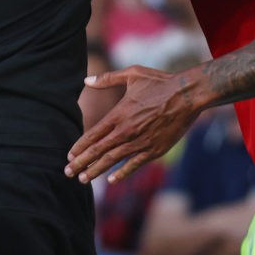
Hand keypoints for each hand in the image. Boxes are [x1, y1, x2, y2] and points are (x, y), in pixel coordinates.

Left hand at [65, 65, 202, 183]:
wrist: (187, 95)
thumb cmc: (159, 82)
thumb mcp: (132, 74)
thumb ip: (107, 79)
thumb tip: (86, 80)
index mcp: (119, 114)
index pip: (93, 135)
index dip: (80, 147)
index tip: (69, 156)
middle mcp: (126, 131)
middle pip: (98, 151)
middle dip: (81, 163)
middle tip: (67, 172)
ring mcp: (140, 142)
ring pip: (113, 160)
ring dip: (96, 170)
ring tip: (83, 179)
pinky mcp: (154, 150)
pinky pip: (134, 164)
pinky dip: (122, 173)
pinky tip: (111, 180)